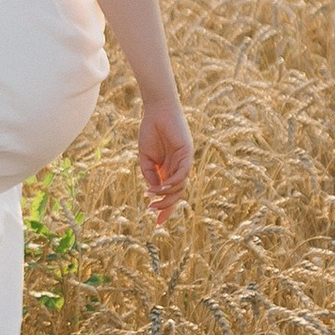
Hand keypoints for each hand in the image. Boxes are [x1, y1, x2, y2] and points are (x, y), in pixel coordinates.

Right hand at [136, 98, 193, 218]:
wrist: (155, 111)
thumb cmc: (150, 132)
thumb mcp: (146, 159)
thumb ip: (151, 175)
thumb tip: (154, 191)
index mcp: (169, 170)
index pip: (170, 194)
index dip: (164, 208)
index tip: (157, 223)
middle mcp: (179, 168)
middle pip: (177, 193)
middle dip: (166, 206)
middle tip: (153, 213)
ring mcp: (184, 161)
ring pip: (180, 186)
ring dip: (166, 195)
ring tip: (152, 198)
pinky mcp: (187, 153)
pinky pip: (182, 173)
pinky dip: (172, 182)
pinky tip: (160, 187)